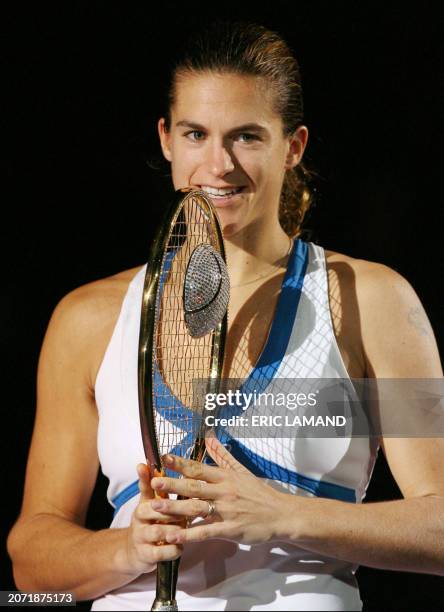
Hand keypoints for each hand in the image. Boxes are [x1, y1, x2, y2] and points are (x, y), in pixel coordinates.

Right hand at [123, 463, 183, 574]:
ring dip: (175, 530)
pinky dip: (174, 549)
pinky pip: (163, 552)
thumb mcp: (151, 502)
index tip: (150, 471)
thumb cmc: (151, 521)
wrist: (135, 552)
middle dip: (173, 510)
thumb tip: (147, 462)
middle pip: (156, 509)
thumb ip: (153, 484)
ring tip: (184, 529)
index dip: (147, 479)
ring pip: (160, 531)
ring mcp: (141, 537)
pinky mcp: (146, 555)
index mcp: (144, 502)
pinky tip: (180, 546)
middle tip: (187, 512)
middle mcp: (139, 518)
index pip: (146, 488)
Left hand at [149, 438, 294, 545]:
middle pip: (194, 487)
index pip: (199, 468)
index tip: (163, 458)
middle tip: (152, 482)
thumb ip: (222, 455)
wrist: (281, 514)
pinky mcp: (231, 529)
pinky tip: (175, 536)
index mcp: (225, 477)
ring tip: (155, 507)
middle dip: (172, 484)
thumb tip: (209, 437)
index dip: (180, 463)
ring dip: (175, 508)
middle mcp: (224, 491)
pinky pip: (207, 532)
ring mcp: (227, 511)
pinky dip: (190, 534)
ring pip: (197, 508)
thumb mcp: (241, 470)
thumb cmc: (259, 492)